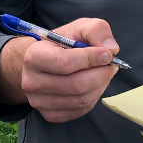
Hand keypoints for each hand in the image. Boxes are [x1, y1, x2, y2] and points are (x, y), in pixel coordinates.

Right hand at [3, 18, 120, 121]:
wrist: (43, 63)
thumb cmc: (62, 44)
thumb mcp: (78, 27)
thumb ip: (96, 30)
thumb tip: (111, 49)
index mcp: (34, 56)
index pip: (65, 63)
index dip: (91, 59)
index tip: (107, 55)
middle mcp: (31, 82)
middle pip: (76, 85)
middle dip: (100, 75)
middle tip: (110, 66)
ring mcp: (39, 101)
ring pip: (81, 100)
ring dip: (100, 86)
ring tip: (103, 74)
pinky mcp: (49, 115)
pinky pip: (80, 111)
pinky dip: (93, 98)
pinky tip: (93, 86)